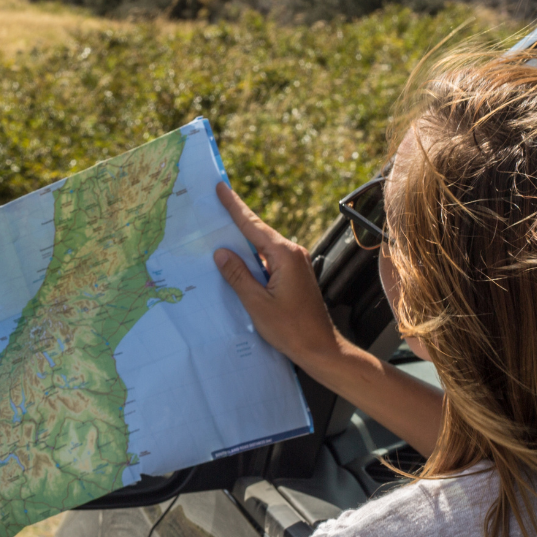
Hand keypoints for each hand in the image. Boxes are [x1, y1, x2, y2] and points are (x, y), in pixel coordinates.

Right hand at [211, 184, 340, 366]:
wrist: (321, 348)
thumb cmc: (291, 329)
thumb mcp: (257, 303)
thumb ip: (238, 275)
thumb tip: (221, 252)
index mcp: (285, 255)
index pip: (253, 225)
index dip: (234, 206)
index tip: (221, 188)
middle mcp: (293, 254)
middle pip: (258, 232)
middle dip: (235, 219)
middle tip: (215, 203)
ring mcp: (296, 264)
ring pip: (262, 247)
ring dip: (242, 241)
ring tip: (219, 232)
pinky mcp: (294, 275)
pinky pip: (268, 259)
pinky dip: (251, 257)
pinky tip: (237, 261)